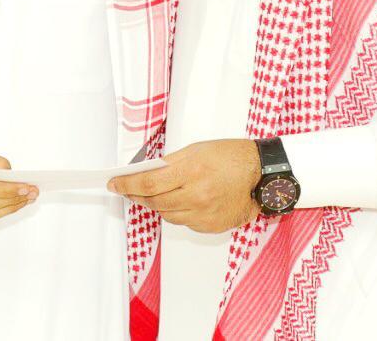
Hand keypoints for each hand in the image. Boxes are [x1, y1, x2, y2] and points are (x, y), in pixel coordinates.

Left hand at [108, 139, 259, 233]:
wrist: (262, 174)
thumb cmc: (231, 156)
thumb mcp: (197, 149)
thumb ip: (170, 163)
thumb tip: (146, 173)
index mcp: (191, 171)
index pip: (148, 183)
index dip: (126, 184)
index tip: (114, 183)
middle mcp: (196, 196)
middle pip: (154, 201)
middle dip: (136, 195)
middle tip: (127, 188)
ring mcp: (203, 214)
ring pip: (167, 214)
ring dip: (157, 204)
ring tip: (158, 193)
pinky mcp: (210, 226)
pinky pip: (184, 222)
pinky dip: (178, 212)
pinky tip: (183, 201)